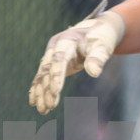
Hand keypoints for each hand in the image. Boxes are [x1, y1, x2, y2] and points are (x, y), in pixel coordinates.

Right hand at [28, 0, 125, 114]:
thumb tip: (94, 73)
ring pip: (42, 75)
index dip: (56, 75)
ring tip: (42, 110)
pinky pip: (43, 77)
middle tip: (50, 107)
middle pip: (47, 69)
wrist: (97, 28)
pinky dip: (39, 89)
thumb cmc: (101, 36)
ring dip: (41, 92)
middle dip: (47, 88)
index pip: (59, 59)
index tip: (56, 92)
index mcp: (66, 40)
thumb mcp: (104, 44)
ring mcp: (52, 55)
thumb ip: (98, 57)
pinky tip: (35, 102)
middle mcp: (55, 47)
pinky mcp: (54, 63)